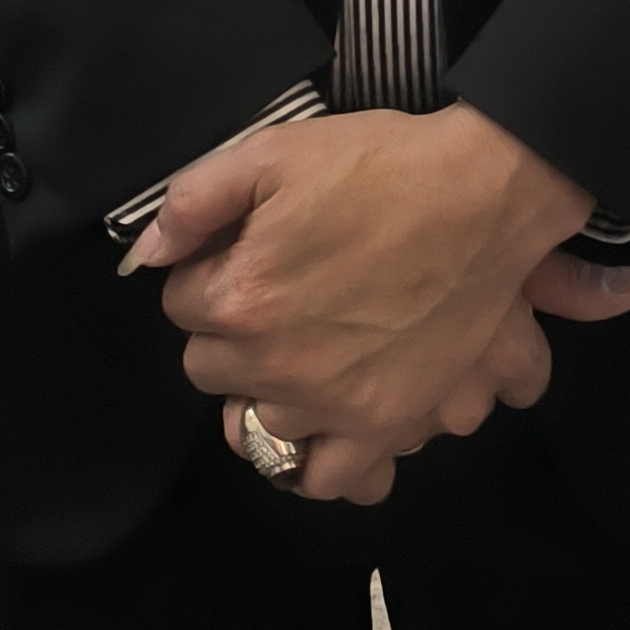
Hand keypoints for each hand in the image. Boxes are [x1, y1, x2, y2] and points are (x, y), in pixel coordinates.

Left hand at [124, 104, 629, 506]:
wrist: (483, 192)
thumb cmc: (378, 165)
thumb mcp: (274, 151)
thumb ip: (195, 199)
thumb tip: (146, 251)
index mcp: (240, 298)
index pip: (179, 302)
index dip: (208, 270)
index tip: (241, 251)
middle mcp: (277, 367)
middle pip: (212, 370)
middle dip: (231, 332)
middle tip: (274, 292)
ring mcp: (333, 406)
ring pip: (259, 429)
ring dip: (267, 396)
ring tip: (295, 360)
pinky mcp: (386, 425)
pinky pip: (333, 478)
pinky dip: (320, 462)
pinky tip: (324, 426)